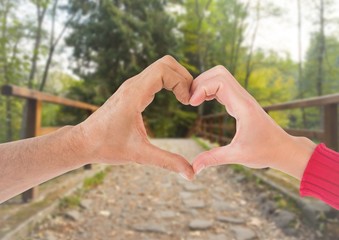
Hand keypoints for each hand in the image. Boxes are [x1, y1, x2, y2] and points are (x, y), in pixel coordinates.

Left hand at [77, 56, 193, 179]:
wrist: (83, 142)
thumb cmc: (106, 146)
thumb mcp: (139, 155)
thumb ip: (166, 162)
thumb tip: (191, 173)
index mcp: (134, 95)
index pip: (164, 70)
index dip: (181, 82)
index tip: (187, 102)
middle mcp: (133, 85)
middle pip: (166, 63)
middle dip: (183, 76)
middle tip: (191, 98)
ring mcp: (132, 86)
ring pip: (161, 67)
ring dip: (177, 78)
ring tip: (186, 99)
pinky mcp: (132, 91)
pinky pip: (155, 76)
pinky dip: (169, 82)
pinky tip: (175, 98)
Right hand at [189, 66, 315, 179]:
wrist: (283, 149)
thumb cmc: (265, 152)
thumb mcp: (238, 156)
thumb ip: (213, 159)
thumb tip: (193, 168)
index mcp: (243, 107)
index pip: (220, 81)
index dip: (202, 88)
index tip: (191, 104)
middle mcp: (243, 98)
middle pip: (219, 72)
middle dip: (200, 82)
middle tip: (189, 100)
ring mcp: (242, 98)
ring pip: (220, 76)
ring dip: (204, 84)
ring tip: (193, 101)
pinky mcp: (240, 102)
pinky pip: (222, 86)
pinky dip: (209, 89)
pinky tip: (201, 102)